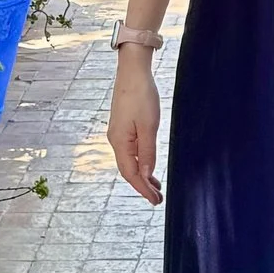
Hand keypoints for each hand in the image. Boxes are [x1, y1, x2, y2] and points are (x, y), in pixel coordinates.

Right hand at [109, 53, 162, 203]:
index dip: (143, 189)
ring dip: (142, 175)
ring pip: (129, 161)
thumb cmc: (141, 95)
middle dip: (142, 185)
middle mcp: (115, 140)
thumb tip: (146, 174)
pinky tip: (148, 165)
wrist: (132, 71)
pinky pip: (130, 151)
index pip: (131, 173)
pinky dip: (140, 162)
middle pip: (128, 170)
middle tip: (158, 198)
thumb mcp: (149, 126)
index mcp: (120, 142)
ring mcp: (118, 133)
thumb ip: (147, 152)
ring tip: (156, 186)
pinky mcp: (122, 127)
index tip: (156, 200)